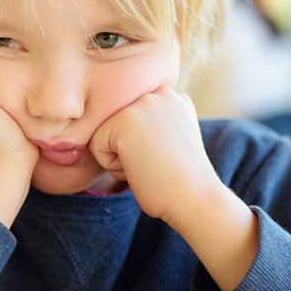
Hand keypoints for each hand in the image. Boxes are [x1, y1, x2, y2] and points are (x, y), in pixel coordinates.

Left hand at [88, 86, 220, 224]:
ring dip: (120, 157)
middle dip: (129, 148)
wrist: (194, 198)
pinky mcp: (125, 118)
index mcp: (172, 95)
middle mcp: (158, 92)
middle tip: (158, 161)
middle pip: (116, 123)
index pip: (130, 119)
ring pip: (104, 132)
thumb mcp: (171, 138)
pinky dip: (112, 166)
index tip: (166, 156)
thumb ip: (151, 123)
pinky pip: (96, 145)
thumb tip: (121, 126)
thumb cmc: (180, 179)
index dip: (141, 145)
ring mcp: (143, 102)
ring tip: (150, 163)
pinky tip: (141, 167)